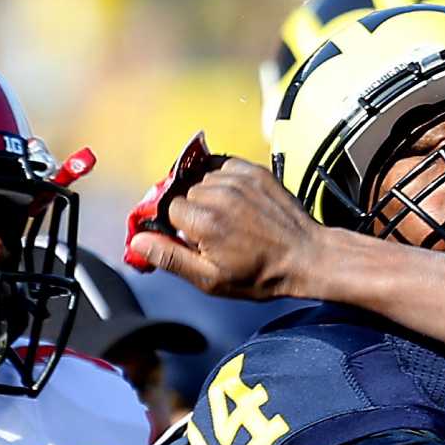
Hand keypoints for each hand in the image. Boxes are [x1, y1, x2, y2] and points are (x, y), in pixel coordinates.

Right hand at [126, 155, 323, 302]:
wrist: (307, 257)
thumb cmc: (261, 274)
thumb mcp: (211, 279)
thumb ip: (170, 258)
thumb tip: (137, 241)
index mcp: (204, 222)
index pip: (167, 210)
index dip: (176, 226)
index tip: (190, 238)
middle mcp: (219, 194)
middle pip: (184, 193)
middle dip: (192, 211)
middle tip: (213, 232)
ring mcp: (238, 179)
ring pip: (202, 179)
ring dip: (208, 195)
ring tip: (229, 218)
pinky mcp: (254, 170)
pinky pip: (223, 166)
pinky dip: (223, 180)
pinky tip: (236, 201)